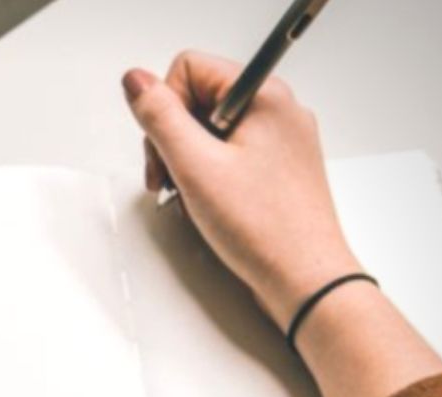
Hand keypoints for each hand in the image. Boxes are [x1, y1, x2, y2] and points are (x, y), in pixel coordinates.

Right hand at [122, 51, 361, 329]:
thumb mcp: (195, 167)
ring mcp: (280, 142)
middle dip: (173, 139)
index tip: (164, 149)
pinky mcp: (278, 171)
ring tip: (191, 198)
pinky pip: (231, 157)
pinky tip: (209, 206)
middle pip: (199, 99)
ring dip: (189, 162)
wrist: (306, 281)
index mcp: (263, 96)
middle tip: (169, 179)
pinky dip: (210, 178)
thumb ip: (160, 118)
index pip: (189, 68)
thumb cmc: (265, 231)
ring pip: (212, 132)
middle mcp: (277, 112)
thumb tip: (136, 81)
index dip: (164, 109)